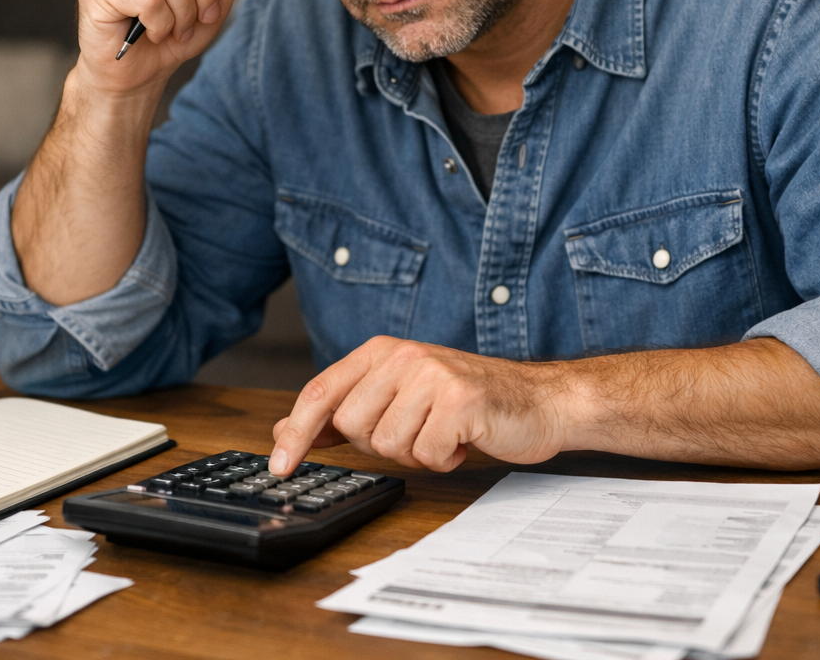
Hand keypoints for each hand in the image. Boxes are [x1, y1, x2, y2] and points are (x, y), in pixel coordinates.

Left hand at [269, 336, 569, 475]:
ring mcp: (431, 375)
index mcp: (381, 351)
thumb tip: (284, 429)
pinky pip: (426, 454)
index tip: (280, 467)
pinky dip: (445, 458)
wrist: (539, 401)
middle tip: (418, 430)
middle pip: (352, 427)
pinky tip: (464, 439)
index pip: (321, 392)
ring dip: (418, 452)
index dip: (295, 433)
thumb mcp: (399, 397)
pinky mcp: (459, 400)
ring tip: (444, 432)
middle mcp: (403, 356)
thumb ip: (344, 411)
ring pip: (388, 446)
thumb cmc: (468, 402)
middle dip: (382, 444)